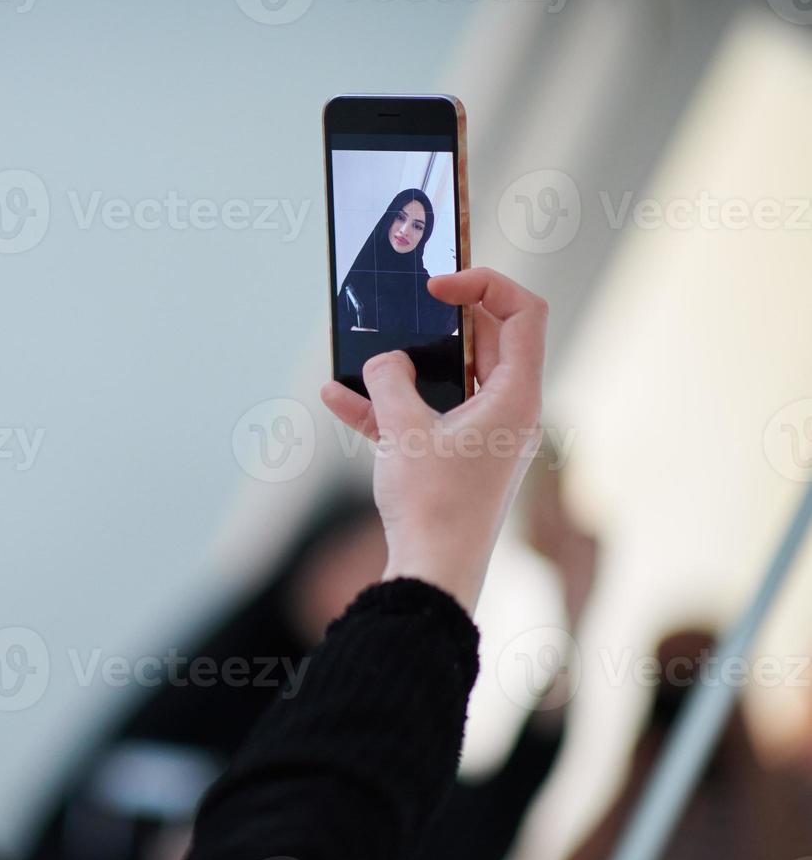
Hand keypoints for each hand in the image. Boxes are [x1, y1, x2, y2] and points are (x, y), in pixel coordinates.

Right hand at [320, 268, 546, 613]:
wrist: (433, 576)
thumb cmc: (433, 506)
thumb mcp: (403, 431)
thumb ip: (390, 381)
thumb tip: (384, 361)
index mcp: (516, 396)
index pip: (522, 313)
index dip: (483, 284)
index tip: (436, 287)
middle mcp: (510, 412)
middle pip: (487, 341)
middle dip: (440, 321)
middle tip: (407, 307)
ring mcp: (484, 437)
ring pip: (450, 380)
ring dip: (405, 366)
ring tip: (365, 353)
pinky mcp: (456, 460)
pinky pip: (425, 418)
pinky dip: (388, 406)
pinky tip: (338, 399)